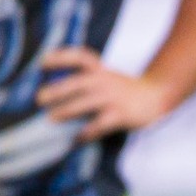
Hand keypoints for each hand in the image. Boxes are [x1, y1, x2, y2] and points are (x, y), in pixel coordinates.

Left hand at [36, 46, 175, 140]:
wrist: (157, 96)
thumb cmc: (126, 89)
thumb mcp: (107, 76)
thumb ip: (87, 78)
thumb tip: (57, 91)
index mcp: (100, 69)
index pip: (79, 57)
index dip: (60, 57)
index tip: (42, 62)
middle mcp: (104, 80)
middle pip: (76, 83)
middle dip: (56, 90)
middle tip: (39, 99)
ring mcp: (112, 98)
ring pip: (84, 103)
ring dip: (66, 111)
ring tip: (51, 119)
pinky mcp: (120, 115)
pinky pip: (100, 124)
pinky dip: (87, 132)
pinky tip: (76, 139)